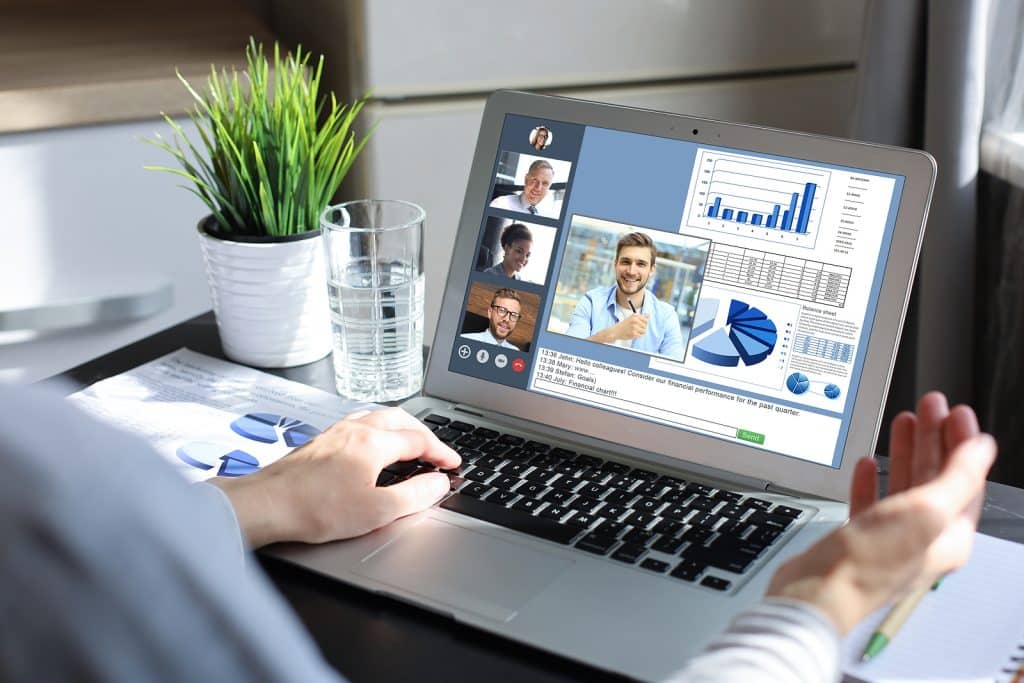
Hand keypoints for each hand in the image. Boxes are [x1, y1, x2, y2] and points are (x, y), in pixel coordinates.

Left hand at [210, 408, 459, 547]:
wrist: (265, 505)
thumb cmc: (313, 509)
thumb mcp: (376, 511)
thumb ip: (414, 496)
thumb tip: (438, 483)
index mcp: (373, 443)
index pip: (419, 440)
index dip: (441, 452)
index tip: (452, 464)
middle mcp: (354, 430)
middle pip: (400, 419)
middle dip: (424, 432)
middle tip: (436, 450)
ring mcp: (334, 433)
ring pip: (377, 418)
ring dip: (400, 428)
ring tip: (409, 444)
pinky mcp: (319, 442)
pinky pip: (358, 425)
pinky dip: (378, 431)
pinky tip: (371, 447)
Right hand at [593, 313, 648, 342]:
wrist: (616, 331)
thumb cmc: (624, 325)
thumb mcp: (632, 318)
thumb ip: (641, 317)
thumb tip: (648, 314)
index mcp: (635, 315)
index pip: (646, 320)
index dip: (643, 324)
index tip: (638, 325)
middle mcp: (635, 320)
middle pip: (645, 326)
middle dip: (641, 328)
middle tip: (634, 328)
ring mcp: (634, 327)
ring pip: (644, 331)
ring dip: (639, 333)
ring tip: (633, 331)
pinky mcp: (634, 333)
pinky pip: (640, 335)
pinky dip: (637, 336)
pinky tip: (632, 334)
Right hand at [766, 392, 995, 633]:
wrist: (817, 592)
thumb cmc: (870, 561)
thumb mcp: (925, 511)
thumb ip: (957, 477)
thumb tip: (982, 448)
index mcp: (949, 534)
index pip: (967, 479)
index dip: (964, 442)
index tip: (957, 412)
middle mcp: (924, 537)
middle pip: (937, 477)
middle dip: (935, 438)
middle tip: (930, 406)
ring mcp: (890, 537)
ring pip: (905, 484)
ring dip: (907, 451)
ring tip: (903, 421)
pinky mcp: (859, 538)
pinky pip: (872, 501)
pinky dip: (873, 479)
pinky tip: (869, 463)